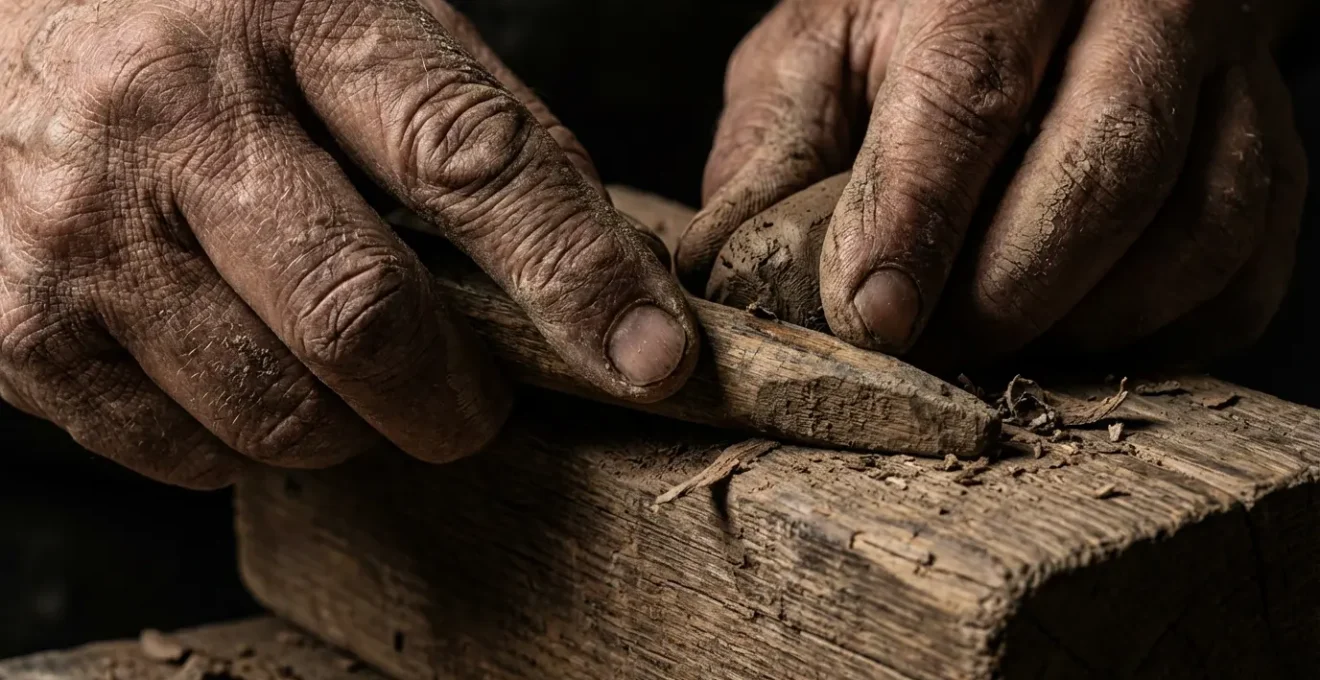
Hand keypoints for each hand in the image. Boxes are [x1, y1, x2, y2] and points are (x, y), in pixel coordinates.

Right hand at [0, 0, 697, 487]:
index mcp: (295, 18)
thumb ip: (472, 129)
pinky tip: (244, 371)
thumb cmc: (202, 24)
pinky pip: (184, 453)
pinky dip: (249, 445)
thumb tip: (606, 268)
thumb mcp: (347, 19)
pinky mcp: (20, 322)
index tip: (652, 357)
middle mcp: (177, 117)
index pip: (469, 161)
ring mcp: (86, 227)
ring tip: (341, 374)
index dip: (576, 274)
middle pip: (363, 319)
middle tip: (476, 405)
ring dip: (351, 429)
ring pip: (279, 412)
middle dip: (455, 400)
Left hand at [679, 0, 1306, 364]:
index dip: (919, 220)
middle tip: (935, 347)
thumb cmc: (917, 21)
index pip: (967, 98)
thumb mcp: (821, 52)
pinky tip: (1088, 338)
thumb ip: (777, 150)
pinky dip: (1165, 337)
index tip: (876, 317)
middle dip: (1008, 293)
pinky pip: (1245, 275)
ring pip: (1198, 231)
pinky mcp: (1269, 155)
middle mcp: (1139, 10)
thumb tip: (726, 275)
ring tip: (1005, 344)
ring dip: (1092, 322)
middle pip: (1104, 172)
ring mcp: (1223, 84)